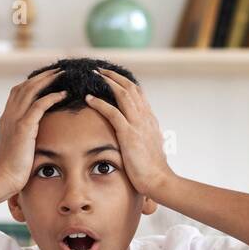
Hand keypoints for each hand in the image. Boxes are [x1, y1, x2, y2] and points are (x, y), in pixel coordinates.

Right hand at [0, 70, 66, 195]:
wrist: (2, 179)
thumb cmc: (11, 169)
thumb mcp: (16, 148)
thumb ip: (22, 138)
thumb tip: (32, 138)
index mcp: (6, 119)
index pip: (18, 92)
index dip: (32, 83)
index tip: (46, 78)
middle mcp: (9, 115)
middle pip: (25, 86)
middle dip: (42, 76)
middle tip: (58, 70)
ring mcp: (14, 120)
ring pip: (31, 90)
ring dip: (48, 80)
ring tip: (62, 74)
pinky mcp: (23, 127)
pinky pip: (39, 105)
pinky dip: (51, 97)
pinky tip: (63, 93)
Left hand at [85, 67, 174, 198]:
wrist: (159, 180)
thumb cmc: (154, 169)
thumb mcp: (152, 147)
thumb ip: (145, 137)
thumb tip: (139, 136)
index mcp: (150, 120)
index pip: (138, 94)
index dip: (125, 83)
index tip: (113, 78)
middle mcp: (145, 118)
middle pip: (130, 88)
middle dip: (114, 76)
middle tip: (100, 70)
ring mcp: (138, 124)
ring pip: (123, 94)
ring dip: (107, 82)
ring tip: (93, 75)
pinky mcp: (129, 134)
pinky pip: (112, 112)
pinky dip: (99, 103)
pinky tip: (89, 98)